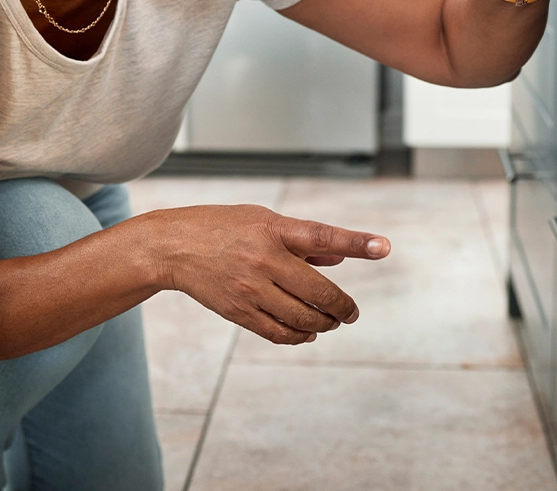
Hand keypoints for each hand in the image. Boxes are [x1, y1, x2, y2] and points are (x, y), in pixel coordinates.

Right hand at [151, 204, 389, 344]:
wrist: (174, 247)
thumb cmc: (223, 228)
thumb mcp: (264, 221)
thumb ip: (304, 241)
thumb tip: (341, 254)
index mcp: (274, 229)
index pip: (323, 236)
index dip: (356, 242)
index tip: (383, 247)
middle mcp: (264, 259)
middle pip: (319, 293)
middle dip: (343, 308)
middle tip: (351, 313)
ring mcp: (251, 288)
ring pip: (303, 318)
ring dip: (324, 323)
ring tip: (331, 321)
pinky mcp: (239, 311)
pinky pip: (279, 333)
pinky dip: (300, 335)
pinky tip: (308, 331)